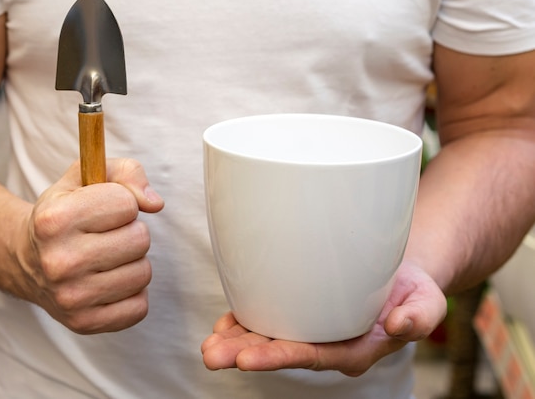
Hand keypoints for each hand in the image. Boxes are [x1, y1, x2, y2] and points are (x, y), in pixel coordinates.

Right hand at [14, 158, 163, 333]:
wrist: (25, 261)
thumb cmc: (65, 212)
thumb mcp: (85, 177)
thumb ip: (126, 172)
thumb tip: (155, 204)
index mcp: (54, 220)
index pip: (127, 204)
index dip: (122, 203)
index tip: (102, 210)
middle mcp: (58, 261)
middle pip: (140, 239)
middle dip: (130, 232)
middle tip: (105, 236)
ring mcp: (70, 297)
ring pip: (143, 272)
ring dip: (132, 262)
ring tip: (106, 258)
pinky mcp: (84, 323)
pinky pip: (140, 306)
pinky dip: (131, 293)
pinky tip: (108, 282)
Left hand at [201, 262, 445, 375]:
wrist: (401, 278)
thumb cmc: (412, 294)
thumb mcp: (427, 303)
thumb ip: (418, 318)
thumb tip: (398, 325)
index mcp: (355, 349)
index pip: (313, 356)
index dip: (279, 356)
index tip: (246, 358)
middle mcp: (328, 343)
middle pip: (283, 351)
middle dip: (245, 354)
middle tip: (212, 355)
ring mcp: (312, 329)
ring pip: (270, 337)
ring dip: (237, 341)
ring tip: (209, 344)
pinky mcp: (302, 311)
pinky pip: (270, 319)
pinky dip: (246, 321)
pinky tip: (225, 323)